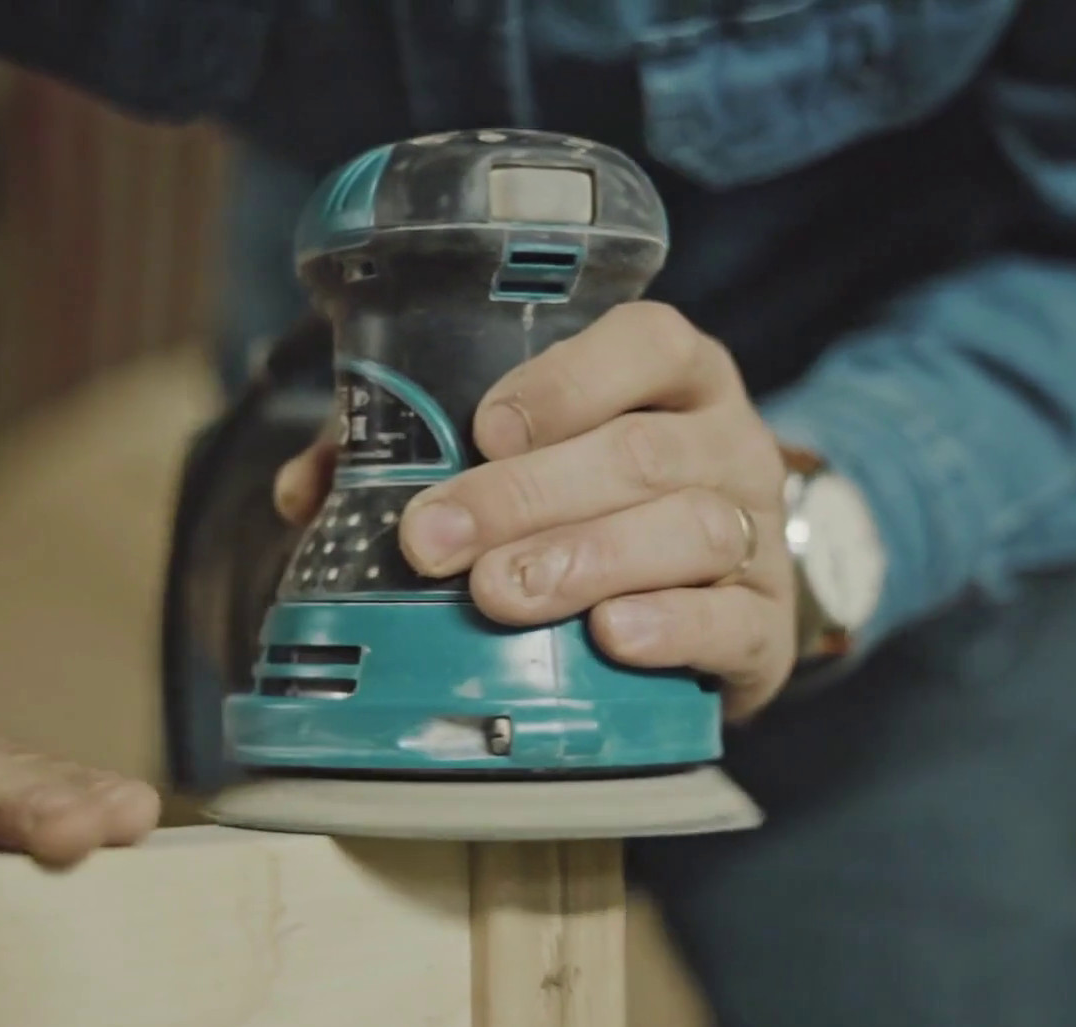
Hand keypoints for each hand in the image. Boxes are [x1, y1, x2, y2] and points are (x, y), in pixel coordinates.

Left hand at [276, 302, 796, 719]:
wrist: (721, 594)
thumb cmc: (603, 503)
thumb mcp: (532, 455)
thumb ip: (424, 451)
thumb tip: (307, 491)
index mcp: (675, 377)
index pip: (648, 343)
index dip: (567, 380)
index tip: (484, 427)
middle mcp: (727, 443)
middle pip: (642, 452)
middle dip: (526, 496)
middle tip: (434, 540)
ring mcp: (759, 533)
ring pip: (691, 530)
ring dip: (585, 560)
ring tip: (501, 594)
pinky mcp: (768, 623)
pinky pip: (736, 619)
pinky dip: (672, 627)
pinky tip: (610, 635)